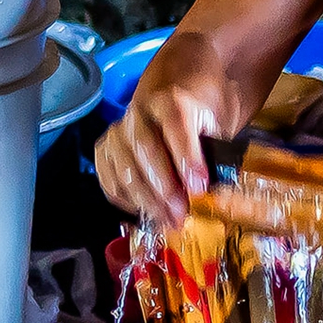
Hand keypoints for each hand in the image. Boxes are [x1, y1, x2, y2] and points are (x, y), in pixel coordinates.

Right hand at [94, 34, 232, 231]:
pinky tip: (147, 212)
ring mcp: (117, 133)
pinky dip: (127, 200)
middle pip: (146, 149)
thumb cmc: (195, 129)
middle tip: (181, 212)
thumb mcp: (212, 132)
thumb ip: (215, 156)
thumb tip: (218, 193)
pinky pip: (110, 179)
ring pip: (125, 168)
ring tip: (167, 220)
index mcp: (170, 102)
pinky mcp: (104, 151)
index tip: (199, 186)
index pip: (176, 125)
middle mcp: (138, 114)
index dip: (187, 157)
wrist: (170, 112)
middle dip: (164, 186)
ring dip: (146, 200)